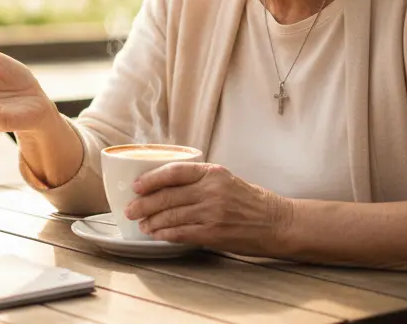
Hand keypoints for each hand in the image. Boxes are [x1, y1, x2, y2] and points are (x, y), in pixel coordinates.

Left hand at [125, 162, 293, 255]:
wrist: (277, 223)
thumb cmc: (250, 201)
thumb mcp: (226, 179)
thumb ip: (199, 180)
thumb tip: (165, 185)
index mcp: (213, 173)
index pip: (174, 171)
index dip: (151, 179)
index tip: (135, 186)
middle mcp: (211, 191)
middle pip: (167, 195)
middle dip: (143, 204)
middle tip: (129, 210)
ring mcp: (212, 213)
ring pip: (171, 215)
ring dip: (151, 221)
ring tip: (141, 224)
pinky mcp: (214, 233)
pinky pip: (181, 233)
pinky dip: (165, 234)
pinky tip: (156, 234)